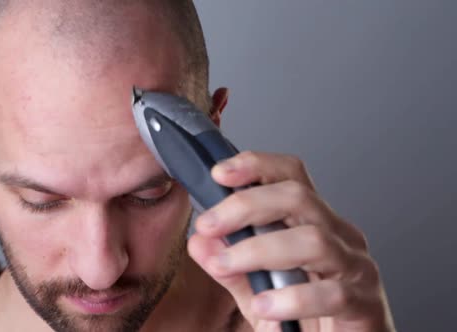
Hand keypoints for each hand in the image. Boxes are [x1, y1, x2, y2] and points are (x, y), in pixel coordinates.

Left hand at [187, 151, 395, 331]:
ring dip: (259, 249)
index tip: (219, 174)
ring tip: (226, 264)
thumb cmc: (305, 317)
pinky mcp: (365, 305)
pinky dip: (292, 298)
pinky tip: (265, 306)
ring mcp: (356, 268)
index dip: (256, 166)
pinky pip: (331, 294)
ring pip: (313, 240)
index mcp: (313, 223)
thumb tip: (199, 241)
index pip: (290, 176)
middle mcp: (338, 236)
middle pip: (298, 197)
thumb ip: (229, 266)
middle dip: (246, 204)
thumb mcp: (257, 289)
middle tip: (209, 224)